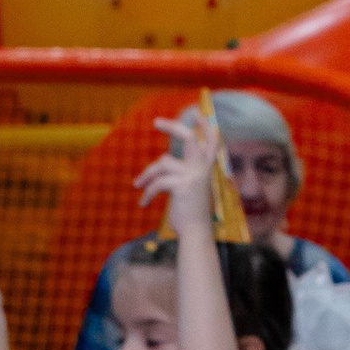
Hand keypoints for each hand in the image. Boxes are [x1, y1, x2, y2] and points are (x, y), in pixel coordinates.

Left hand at [132, 110, 218, 231]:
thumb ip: (183, 173)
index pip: (211, 142)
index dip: (205, 127)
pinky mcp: (182, 185)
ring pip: (162, 163)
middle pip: (188, 138)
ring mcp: (193, 175)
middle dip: (172, 127)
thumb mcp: (190, 188)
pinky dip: (147, 192)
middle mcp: (203, 168)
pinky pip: (158, 182)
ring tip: (138, 186)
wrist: (196, 233)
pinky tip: (143, 203)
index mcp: (206, 168)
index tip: (197, 115)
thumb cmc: (191, 213)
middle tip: (155, 121)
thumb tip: (162, 164)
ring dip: (147, 175)